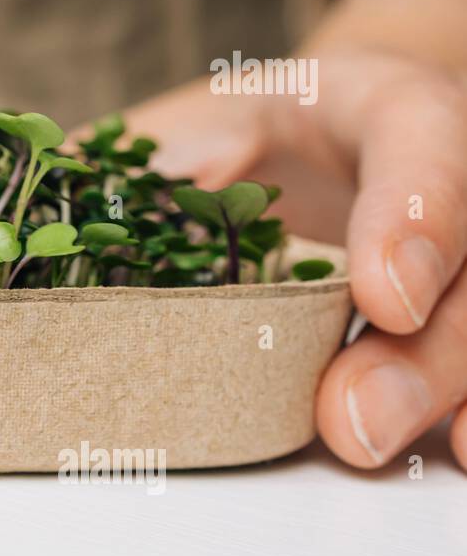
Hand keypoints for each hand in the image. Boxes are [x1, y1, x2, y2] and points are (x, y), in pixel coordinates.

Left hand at [126, 46, 466, 471]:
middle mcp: (442, 177)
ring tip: (370, 450)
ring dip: (434, 394)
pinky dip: (456, 410)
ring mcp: (456, 252)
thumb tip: (121, 198)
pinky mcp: (445, 308)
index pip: (422, 138)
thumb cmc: (252, 125)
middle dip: (417, 352)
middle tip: (346, 420)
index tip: (378, 296)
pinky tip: (446, 451)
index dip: (414, 218)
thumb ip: (166, 148)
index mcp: (385, 105)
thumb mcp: (206, 110)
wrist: (316, 130)